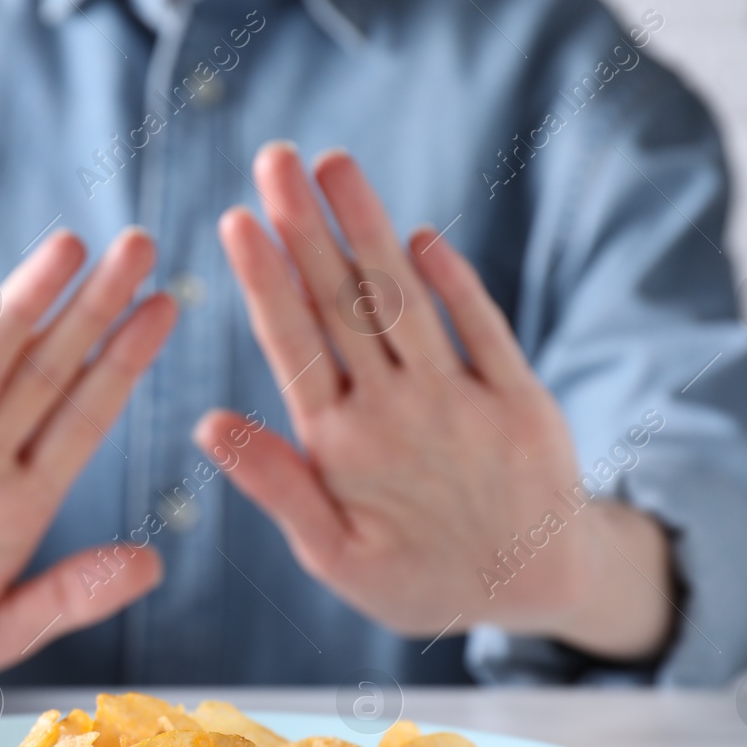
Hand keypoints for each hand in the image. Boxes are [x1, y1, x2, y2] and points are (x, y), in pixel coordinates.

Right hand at [0, 229, 175, 697]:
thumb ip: (68, 598)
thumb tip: (154, 566)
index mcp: (15, 505)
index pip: (82, 418)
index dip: (124, 362)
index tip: (166, 307)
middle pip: (41, 374)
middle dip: (90, 310)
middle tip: (138, 244)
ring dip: (17, 309)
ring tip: (66, 250)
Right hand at [199, 144, 671, 658]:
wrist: (538, 589)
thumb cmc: (420, 575)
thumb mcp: (334, 556)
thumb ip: (277, 484)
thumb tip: (208, 424)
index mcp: (340, 448)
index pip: (292, 346)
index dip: (265, 279)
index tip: (238, 219)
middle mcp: (396, 414)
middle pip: (340, 305)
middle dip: (304, 226)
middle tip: (274, 158)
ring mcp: (460, 401)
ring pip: (401, 301)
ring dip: (365, 228)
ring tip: (333, 164)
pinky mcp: (518, 398)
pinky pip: (481, 326)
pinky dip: (450, 280)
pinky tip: (418, 234)